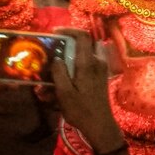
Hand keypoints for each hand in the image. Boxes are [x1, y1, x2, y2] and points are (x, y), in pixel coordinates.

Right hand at [51, 28, 123, 153]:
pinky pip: (88, 63)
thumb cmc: (81, 110)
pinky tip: (66, 77)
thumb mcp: (64, 94)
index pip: (83, 36)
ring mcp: (101, 68)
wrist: (100, 125)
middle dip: (68, 43)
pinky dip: (77, 64)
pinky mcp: (101, 75)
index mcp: (88, 63)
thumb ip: (59, 73)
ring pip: (85, 53)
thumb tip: (56, 58)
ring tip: (57, 65)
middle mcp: (97, 61)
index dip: (70, 30)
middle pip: (84, 43)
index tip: (55, 32)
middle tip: (54, 49)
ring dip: (72, 55)